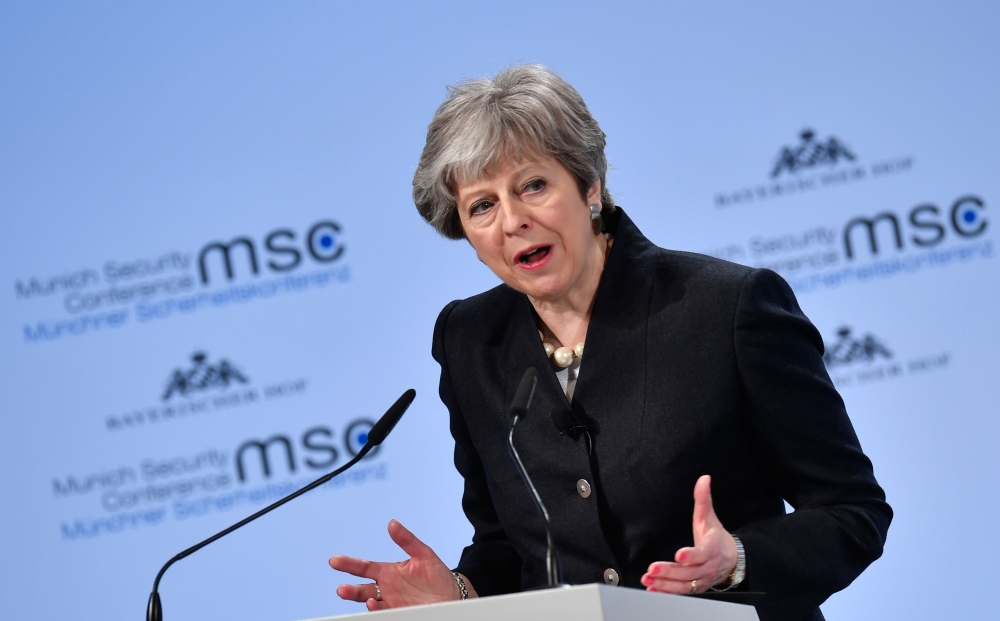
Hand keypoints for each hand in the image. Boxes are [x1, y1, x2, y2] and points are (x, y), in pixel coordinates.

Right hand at [329, 519, 475, 610]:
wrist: (452, 596)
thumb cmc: (437, 575)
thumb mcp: (424, 554)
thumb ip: (407, 540)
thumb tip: (392, 523)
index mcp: (389, 572)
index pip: (365, 567)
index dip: (349, 564)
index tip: (334, 561)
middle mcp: (387, 588)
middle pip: (363, 589)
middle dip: (351, 590)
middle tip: (342, 589)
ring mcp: (393, 603)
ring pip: (372, 603)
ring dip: (364, 602)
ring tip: (365, 599)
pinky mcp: (401, 613)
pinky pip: (387, 613)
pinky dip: (379, 610)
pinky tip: (377, 605)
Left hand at [641, 475, 737, 594]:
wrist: (732, 560)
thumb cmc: (716, 537)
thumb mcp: (710, 517)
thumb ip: (704, 499)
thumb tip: (704, 478)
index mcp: (712, 547)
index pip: (702, 553)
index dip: (691, 555)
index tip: (679, 555)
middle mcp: (707, 566)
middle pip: (689, 572)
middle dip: (670, 572)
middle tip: (652, 568)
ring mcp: (702, 579)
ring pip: (684, 585)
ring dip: (665, 584)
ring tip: (648, 580)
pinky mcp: (696, 588)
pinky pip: (682, 592)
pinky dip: (667, 592)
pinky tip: (652, 589)